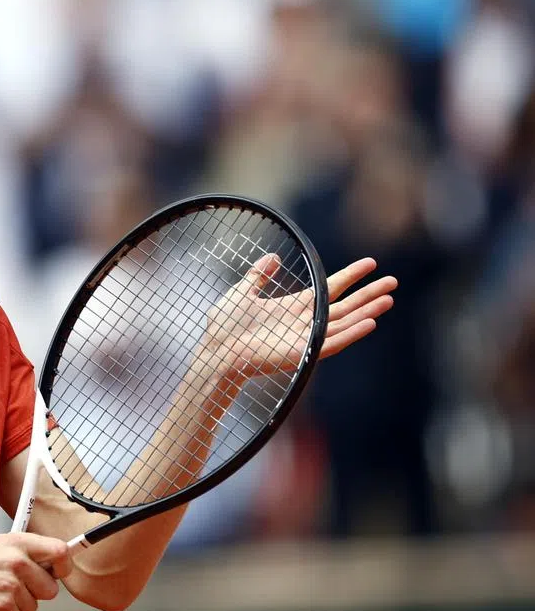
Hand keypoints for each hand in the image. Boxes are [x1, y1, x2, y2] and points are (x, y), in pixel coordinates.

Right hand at [0, 533, 72, 610]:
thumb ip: (26, 551)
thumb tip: (52, 560)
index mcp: (17, 543)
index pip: (59, 551)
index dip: (64, 565)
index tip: (60, 571)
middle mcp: (16, 562)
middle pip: (50, 588)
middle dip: (36, 592)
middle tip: (15, 586)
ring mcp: (9, 585)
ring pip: (34, 606)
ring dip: (18, 605)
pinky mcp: (2, 607)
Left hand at [203, 255, 396, 378]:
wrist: (217, 351)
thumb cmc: (225, 327)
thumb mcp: (242, 292)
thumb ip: (258, 275)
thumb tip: (274, 257)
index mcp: (294, 307)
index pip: (330, 288)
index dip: (350, 276)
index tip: (371, 263)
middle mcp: (305, 322)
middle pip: (345, 306)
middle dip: (369, 293)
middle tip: (393, 281)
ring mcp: (307, 338)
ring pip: (345, 323)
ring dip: (367, 311)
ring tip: (389, 299)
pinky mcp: (304, 353)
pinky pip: (334, 342)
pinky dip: (352, 333)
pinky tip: (370, 322)